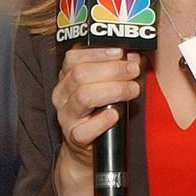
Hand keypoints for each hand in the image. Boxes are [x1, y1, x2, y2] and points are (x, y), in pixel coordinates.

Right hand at [52, 46, 140, 167]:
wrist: (87, 144)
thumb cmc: (99, 109)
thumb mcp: (104, 84)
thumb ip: (117, 69)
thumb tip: (134, 56)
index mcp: (66, 77)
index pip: (74, 57)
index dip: (99, 52)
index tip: (120, 51)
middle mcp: (62, 95)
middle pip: (81, 74)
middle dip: (112, 69)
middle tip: (133, 70)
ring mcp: (66, 116)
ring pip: (83, 96)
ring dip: (114, 90)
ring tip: (133, 89)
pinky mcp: (74, 137)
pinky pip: (85, 129)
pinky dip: (102, 121)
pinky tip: (115, 115)